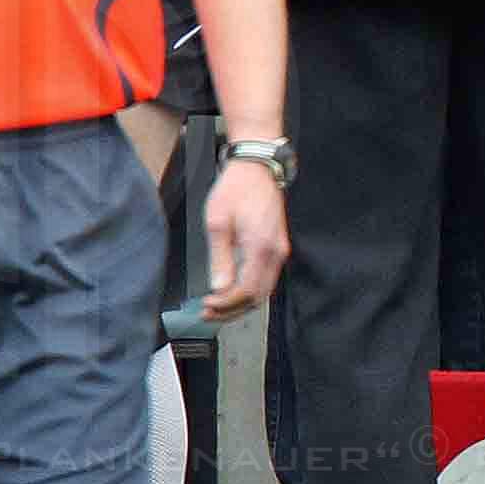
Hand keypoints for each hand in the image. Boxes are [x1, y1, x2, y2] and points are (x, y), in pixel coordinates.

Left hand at [202, 157, 290, 318]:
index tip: (205, 306)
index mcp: (261, 247)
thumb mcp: (218, 222)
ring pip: (264, 291)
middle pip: (258, 297)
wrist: (257, 169)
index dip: (225, 305)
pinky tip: (232, 292)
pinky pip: (266, 279)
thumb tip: (219, 287)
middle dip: (232, 310)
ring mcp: (279, 251)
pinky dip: (249, 291)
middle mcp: (276, 253)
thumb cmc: (236, 189)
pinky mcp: (277, 247)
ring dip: (240, 303)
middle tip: (208, 314)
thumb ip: (219, 258)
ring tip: (217, 307)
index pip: (246, 291)